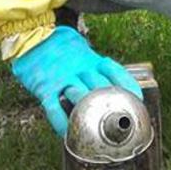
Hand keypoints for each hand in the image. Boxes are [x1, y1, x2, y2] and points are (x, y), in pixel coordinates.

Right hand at [10, 26, 141, 135]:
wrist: (32, 34)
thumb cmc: (59, 45)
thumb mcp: (81, 49)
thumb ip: (94, 64)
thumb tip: (110, 77)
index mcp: (91, 60)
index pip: (116, 72)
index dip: (129, 87)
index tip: (138, 100)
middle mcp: (80, 69)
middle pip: (101, 88)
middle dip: (112, 105)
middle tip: (120, 122)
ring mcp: (63, 78)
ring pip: (81, 98)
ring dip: (89, 115)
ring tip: (98, 132)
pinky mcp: (45, 87)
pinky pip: (54, 108)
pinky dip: (61, 123)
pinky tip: (67, 135)